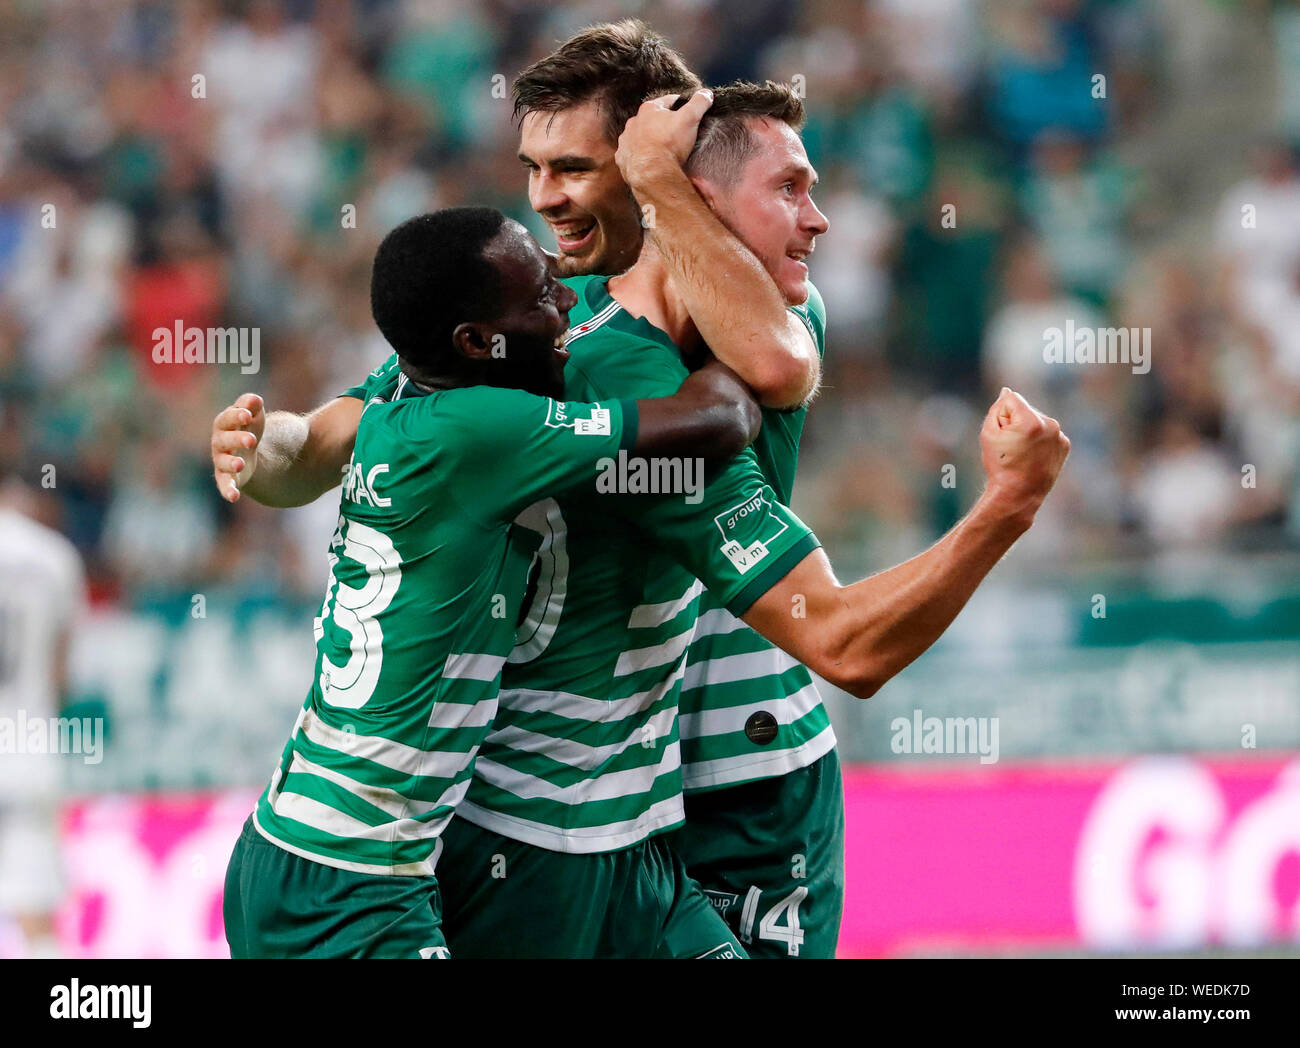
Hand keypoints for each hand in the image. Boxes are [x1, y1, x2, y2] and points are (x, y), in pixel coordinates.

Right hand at [211, 393, 265, 502]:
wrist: (250, 449)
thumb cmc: (249, 427)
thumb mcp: (254, 414)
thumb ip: (252, 405)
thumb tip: (255, 399)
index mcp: (225, 424)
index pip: (227, 418)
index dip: (236, 416)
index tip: (248, 414)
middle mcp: (220, 442)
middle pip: (224, 440)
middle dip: (237, 439)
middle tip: (252, 440)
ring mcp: (222, 460)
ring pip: (223, 463)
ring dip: (230, 463)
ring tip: (240, 464)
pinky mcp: (227, 477)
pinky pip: (224, 485)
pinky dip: (227, 490)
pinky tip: (233, 496)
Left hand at [614, 88, 712, 188]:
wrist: (651, 173)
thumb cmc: (669, 143)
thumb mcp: (690, 119)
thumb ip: (699, 104)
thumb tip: (706, 93)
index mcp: (649, 109)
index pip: (668, 101)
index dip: (679, 103)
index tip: (686, 108)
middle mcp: (634, 122)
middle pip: (652, 119)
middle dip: (662, 123)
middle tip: (675, 132)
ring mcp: (626, 141)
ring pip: (640, 136)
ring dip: (649, 140)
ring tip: (661, 148)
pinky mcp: (623, 158)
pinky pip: (632, 154)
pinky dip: (640, 156)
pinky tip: (649, 161)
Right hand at [979, 388, 1069, 522]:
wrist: (1019, 495)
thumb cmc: (1000, 465)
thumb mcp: (988, 434)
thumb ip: (997, 409)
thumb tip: (1007, 393)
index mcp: (1032, 421)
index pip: (1011, 399)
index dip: (1001, 416)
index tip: (1002, 436)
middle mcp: (1050, 425)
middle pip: (1025, 409)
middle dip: (1015, 422)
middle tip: (1010, 448)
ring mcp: (1060, 435)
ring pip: (1037, 421)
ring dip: (1028, 430)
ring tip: (1021, 454)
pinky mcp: (1065, 445)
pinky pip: (1047, 433)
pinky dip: (1039, 441)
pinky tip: (1032, 457)